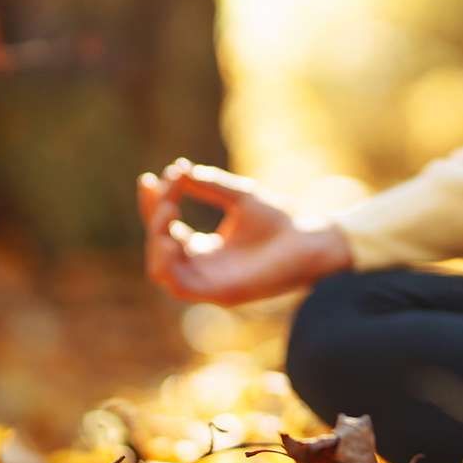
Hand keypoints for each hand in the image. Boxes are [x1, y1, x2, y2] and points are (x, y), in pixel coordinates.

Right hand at [136, 159, 353, 305]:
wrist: (312, 239)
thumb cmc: (282, 220)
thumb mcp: (240, 196)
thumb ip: (209, 185)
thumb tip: (178, 169)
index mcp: (206, 248)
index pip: (166, 229)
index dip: (153, 205)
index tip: (150, 179)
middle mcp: (203, 267)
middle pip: (158, 246)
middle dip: (154, 217)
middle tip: (167, 192)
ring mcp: (209, 282)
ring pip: (160, 270)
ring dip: (155, 240)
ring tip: (168, 211)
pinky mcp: (218, 294)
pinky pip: (178, 285)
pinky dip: (167, 262)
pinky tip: (172, 236)